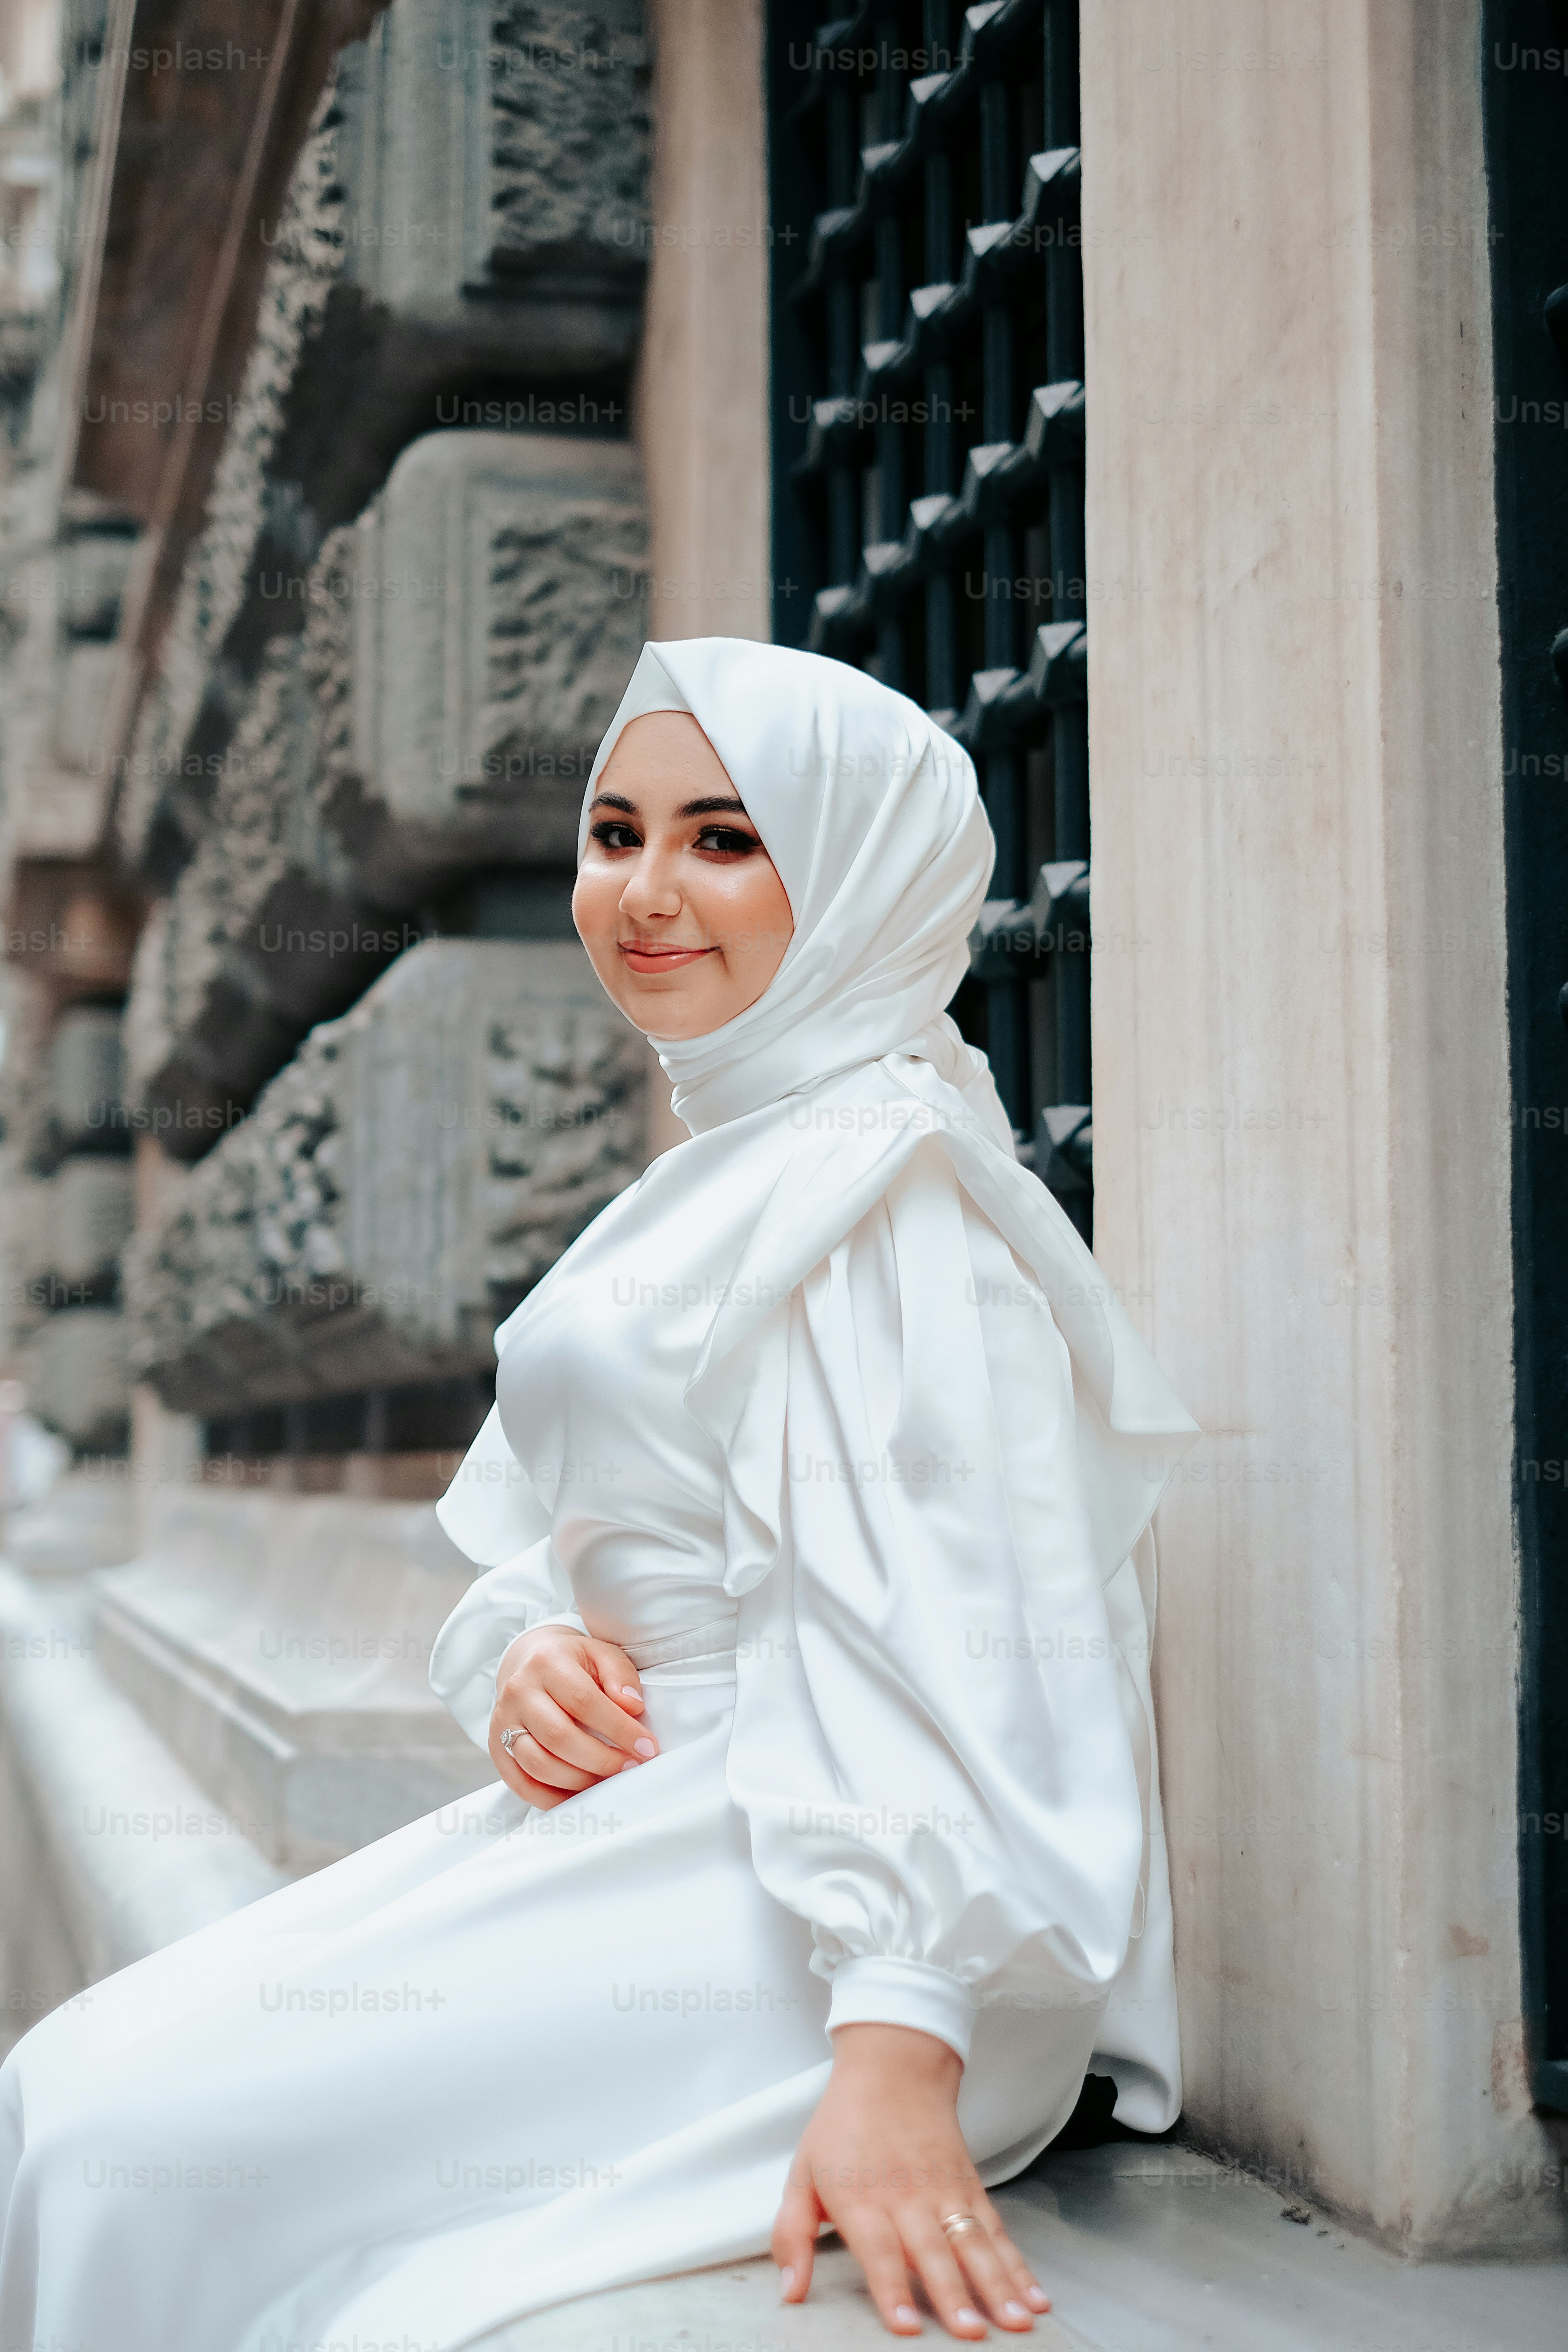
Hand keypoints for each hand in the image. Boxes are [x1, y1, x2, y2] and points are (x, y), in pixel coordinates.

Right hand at [488, 1624, 656, 1810]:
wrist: (527, 1663)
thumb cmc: (573, 1663)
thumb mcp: (601, 1654)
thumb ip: (620, 1675)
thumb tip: (632, 1707)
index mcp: (546, 1663)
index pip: (584, 1701)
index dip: (619, 1729)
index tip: (647, 1747)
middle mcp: (518, 1692)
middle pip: (559, 1737)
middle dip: (601, 1760)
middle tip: (630, 1767)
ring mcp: (502, 1722)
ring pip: (538, 1765)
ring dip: (579, 1781)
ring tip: (607, 1780)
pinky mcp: (496, 1748)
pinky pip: (521, 1784)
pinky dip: (552, 1798)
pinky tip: (579, 1795)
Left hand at [773, 2023, 1050, 2338]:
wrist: (894, 2068)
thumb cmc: (843, 2126)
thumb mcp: (802, 2174)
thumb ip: (793, 2234)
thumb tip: (791, 2291)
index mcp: (861, 2199)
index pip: (878, 2250)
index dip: (893, 2289)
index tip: (907, 2328)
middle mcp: (907, 2198)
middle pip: (934, 2252)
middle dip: (954, 2296)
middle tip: (972, 2334)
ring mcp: (945, 2192)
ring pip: (975, 2243)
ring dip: (997, 2285)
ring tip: (1017, 2321)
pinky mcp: (970, 2187)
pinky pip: (997, 2230)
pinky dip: (1018, 2264)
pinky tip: (1034, 2295)